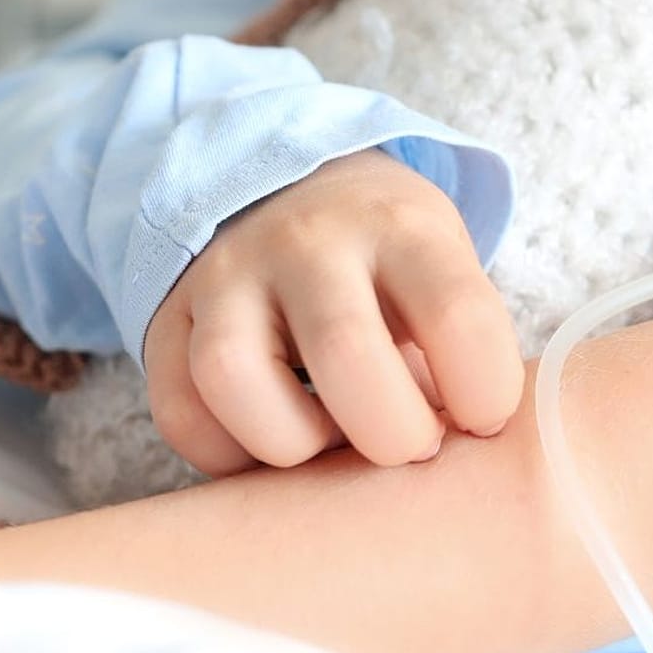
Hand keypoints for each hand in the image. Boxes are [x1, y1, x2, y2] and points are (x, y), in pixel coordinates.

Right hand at [145, 149, 521, 475]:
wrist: (289, 191)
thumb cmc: (387, 262)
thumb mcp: (444, 269)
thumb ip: (458, 353)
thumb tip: (453, 461)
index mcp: (399, 228)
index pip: (456, 314)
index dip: (483, 393)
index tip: (479, 416)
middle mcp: (305, 242)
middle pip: (344, 352)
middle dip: (392, 434)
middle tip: (408, 443)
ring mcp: (225, 276)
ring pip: (232, 377)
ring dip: (291, 443)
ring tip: (326, 439)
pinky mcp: (168, 320)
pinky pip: (180, 412)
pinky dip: (227, 455)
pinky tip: (272, 438)